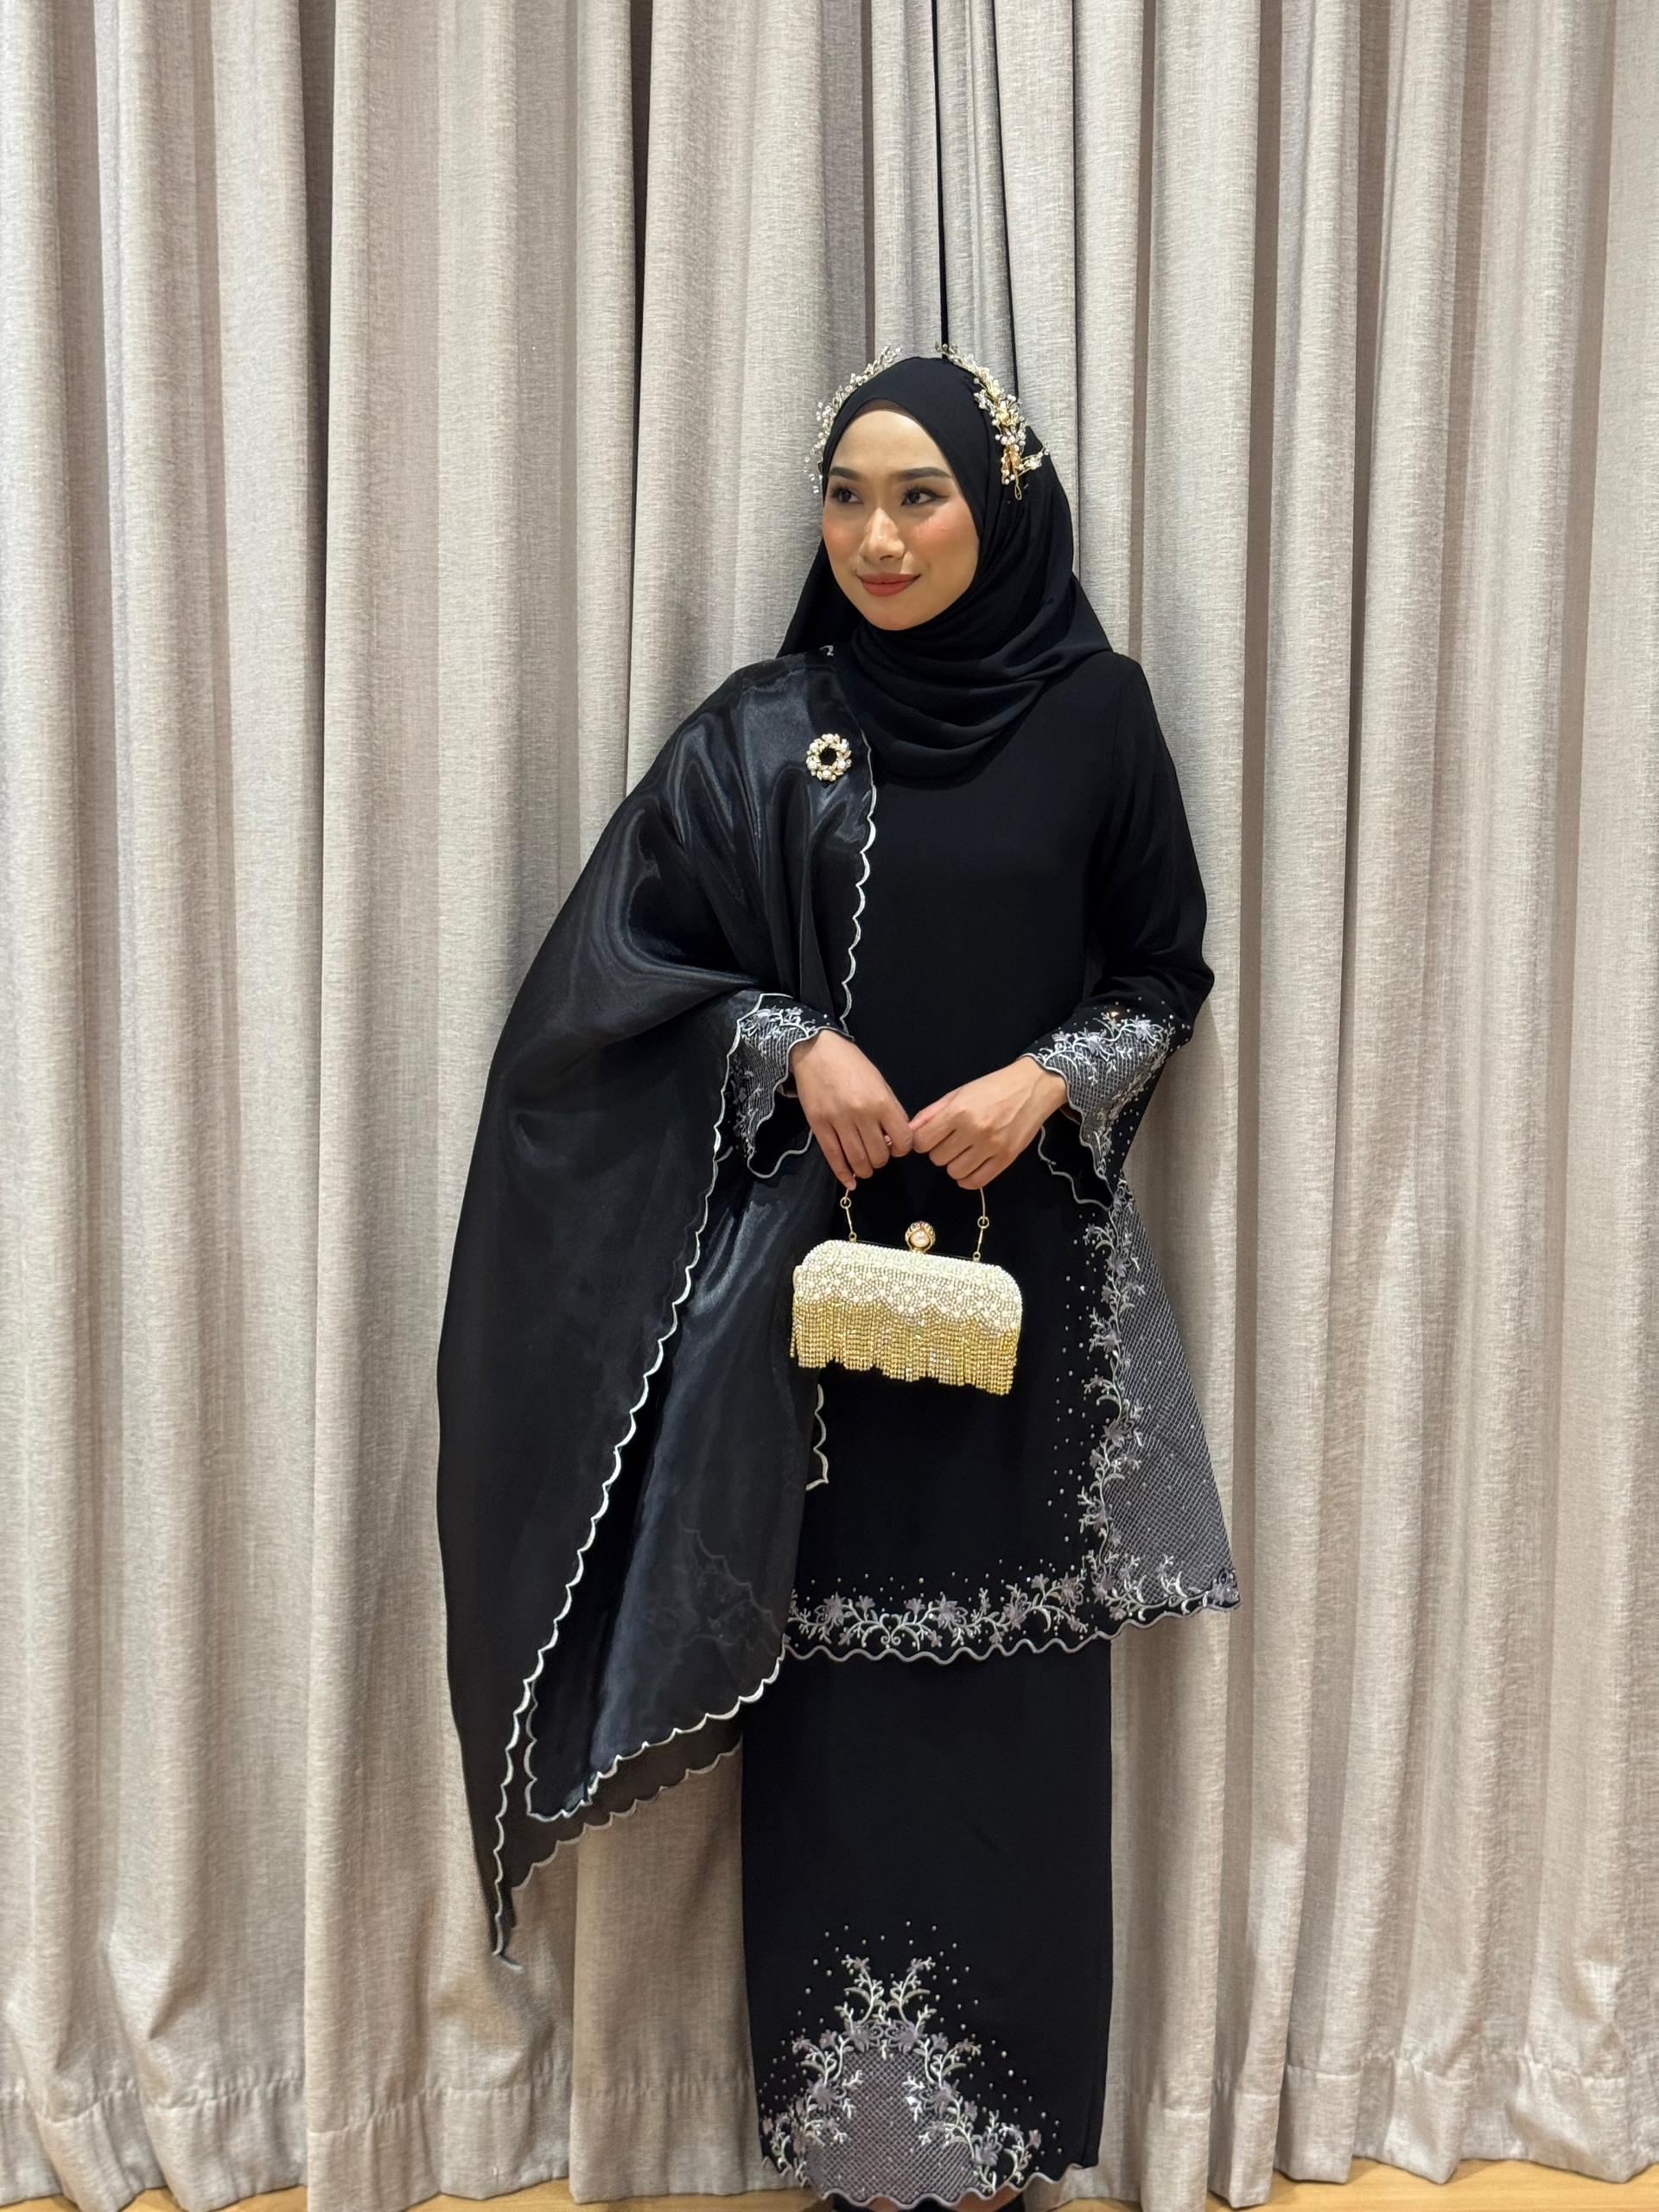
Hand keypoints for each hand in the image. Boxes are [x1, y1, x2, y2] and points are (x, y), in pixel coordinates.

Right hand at [788, 1030, 914, 1189]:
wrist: (816, 1051)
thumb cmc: (851, 1064)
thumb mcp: (880, 1082)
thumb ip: (891, 1109)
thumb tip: (896, 1137)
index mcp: (882, 1102)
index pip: (902, 1140)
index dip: (902, 1149)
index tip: (896, 1146)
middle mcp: (862, 1115)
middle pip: (879, 1156)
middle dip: (882, 1160)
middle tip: (878, 1153)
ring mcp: (838, 1122)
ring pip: (858, 1161)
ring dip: (865, 1170)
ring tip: (865, 1167)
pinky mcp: (819, 1127)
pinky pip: (833, 1157)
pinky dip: (843, 1174)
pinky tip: (849, 1181)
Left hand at [906, 1056, 1068, 1190]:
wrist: (1032, 1088)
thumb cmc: (993, 1087)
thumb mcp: (958, 1093)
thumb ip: (932, 1113)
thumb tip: (909, 1132)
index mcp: (959, 1111)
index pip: (922, 1141)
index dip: (922, 1141)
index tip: (930, 1137)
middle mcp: (974, 1131)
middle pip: (937, 1158)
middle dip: (939, 1151)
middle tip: (952, 1140)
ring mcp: (991, 1147)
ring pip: (954, 1172)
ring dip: (954, 1164)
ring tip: (964, 1151)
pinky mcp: (1006, 1159)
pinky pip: (976, 1182)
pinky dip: (968, 1178)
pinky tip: (971, 1165)